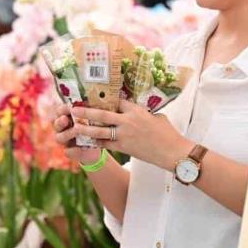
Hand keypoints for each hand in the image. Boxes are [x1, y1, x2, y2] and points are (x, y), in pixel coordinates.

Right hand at [52, 103, 102, 164]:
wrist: (97, 144)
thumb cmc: (94, 125)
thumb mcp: (93, 116)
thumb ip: (91, 109)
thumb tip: (98, 98)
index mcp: (66, 117)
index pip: (60, 111)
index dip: (63, 109)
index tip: (70, 106)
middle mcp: (62, 128)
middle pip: (56, 124)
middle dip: (60, 121)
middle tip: (66, 119)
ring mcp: (65, 141)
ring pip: (59, 138)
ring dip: (67, 134)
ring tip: (76, 131)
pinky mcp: (70, 152)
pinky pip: (68, 151)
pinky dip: (73, 150)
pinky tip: (80, 147)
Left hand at [67, 100, 193, 170]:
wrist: (173, 152)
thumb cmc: (167, 134)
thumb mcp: (156, 117)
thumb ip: (143, 113)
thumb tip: (134, 110)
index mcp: (136, 110)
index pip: (116, 100)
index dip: (104, 98)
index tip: (92, 95)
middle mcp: (128, 121)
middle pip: (102, 114)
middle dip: (86, 111)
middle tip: (73, 108)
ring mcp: (124, 135)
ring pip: (99, 130)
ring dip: (85, 128)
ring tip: (74, 125)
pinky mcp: (123, 148)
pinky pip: (105, 144)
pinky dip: (95, 142)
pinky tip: (86, 141)